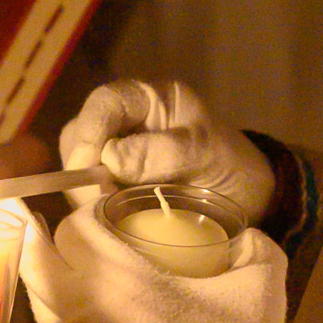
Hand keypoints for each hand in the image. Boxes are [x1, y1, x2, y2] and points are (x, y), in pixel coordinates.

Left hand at [20, 202, 287, 322]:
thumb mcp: (263, 285)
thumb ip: (253, 245)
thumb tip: (241, 236)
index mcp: (119, 280)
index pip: (73, 229)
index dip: (84, 213)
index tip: (105, 212)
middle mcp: (80, 316)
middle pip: (37, 263)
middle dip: (45, 240)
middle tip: (63, 231)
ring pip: (40, 309)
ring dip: (51, 285)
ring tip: (73, 275)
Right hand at [60, 79, 275, 223]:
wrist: (244, 196)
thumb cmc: (228, 163)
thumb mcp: (205, 152)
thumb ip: (163, 152)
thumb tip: (110, 157)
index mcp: (148, 99)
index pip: (106, 102)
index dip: (91, 131)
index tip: (89, 168)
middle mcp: (124, 122)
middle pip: (80, 135)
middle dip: (83, 169)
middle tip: (100, 202)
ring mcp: (113, 154)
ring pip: (78, 168)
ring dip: (86, 194)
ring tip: (111, 215)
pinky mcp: (110, 185)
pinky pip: (87, 194)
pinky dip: (93, 209)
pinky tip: (110, 223)